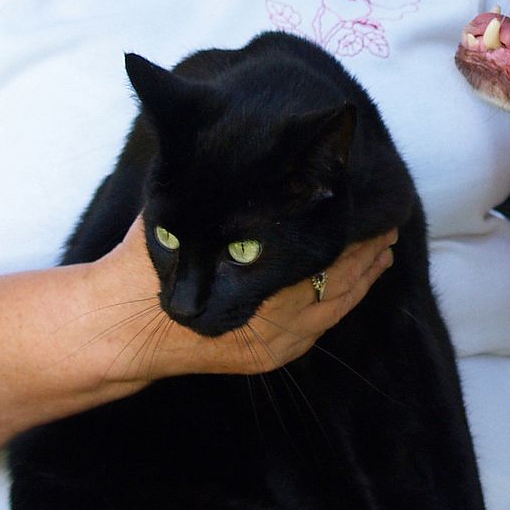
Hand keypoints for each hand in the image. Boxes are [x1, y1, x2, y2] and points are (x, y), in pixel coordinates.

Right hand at [95, 220, 395, 380]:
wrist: (121, 328)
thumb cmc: (146, 265)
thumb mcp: (180, 217)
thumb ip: (216, 194)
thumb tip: (247, 153)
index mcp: (257, 284)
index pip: (323, 253)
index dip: (349, 227)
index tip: (368, 200)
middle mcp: (276, 320)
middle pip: (339, 279)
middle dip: (366, 248)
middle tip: (389, 218)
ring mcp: (279, 344)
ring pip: (336, 304)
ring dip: (362, 275)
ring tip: (384, 247)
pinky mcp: (274, 356)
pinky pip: (323, 324)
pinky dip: (343, 299)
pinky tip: (357, 281)